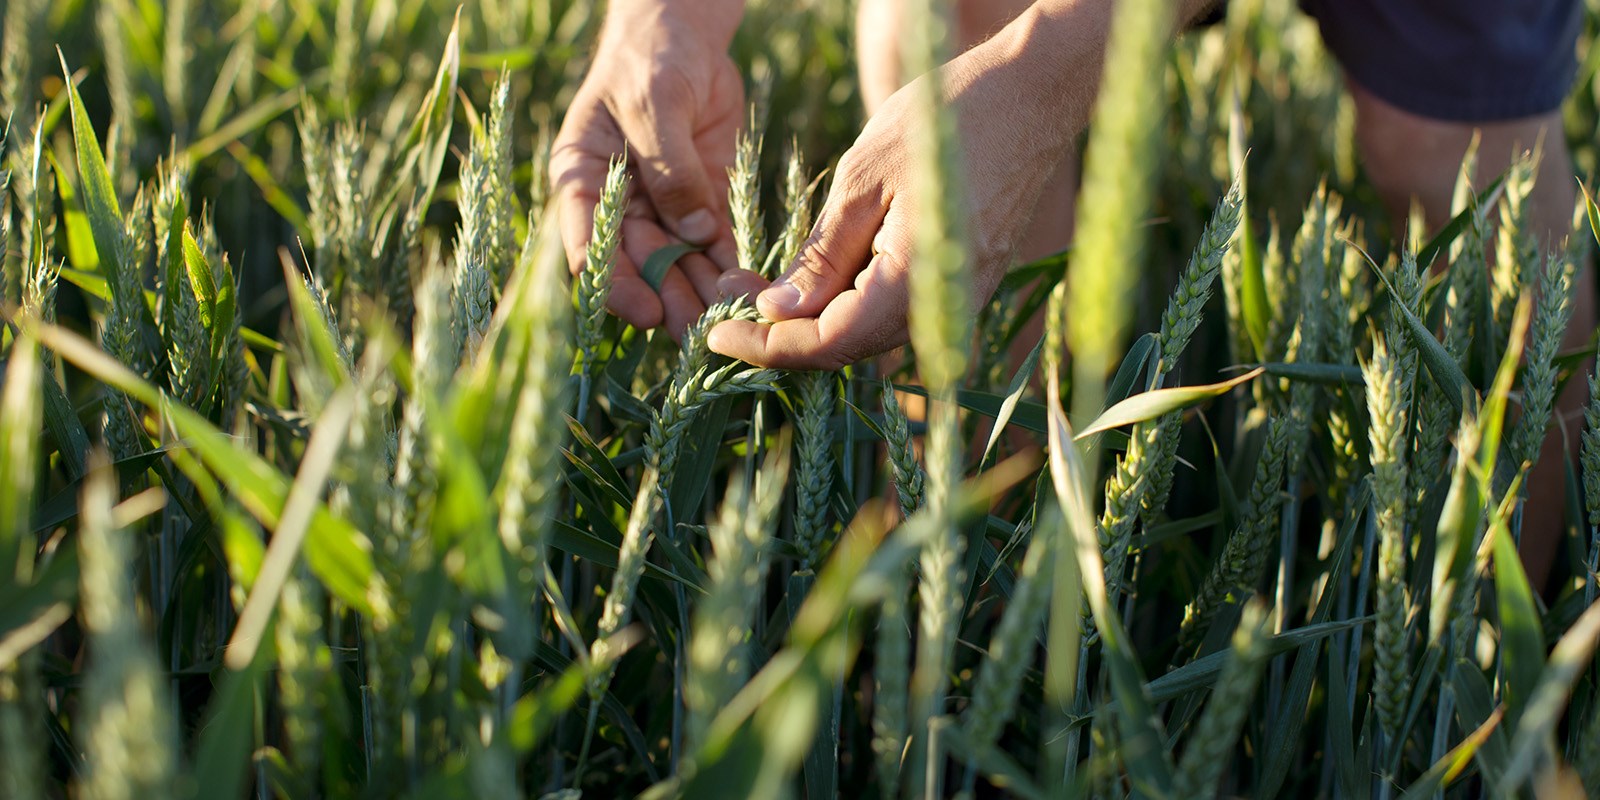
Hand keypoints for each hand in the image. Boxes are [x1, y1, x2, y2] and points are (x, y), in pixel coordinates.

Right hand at [551, 2, 744, 336]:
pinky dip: (729, 267)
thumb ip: (670, 166)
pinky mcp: (700, 202)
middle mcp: (616, 203)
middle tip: (696, 333)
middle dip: (667, 299)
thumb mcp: (654, 101)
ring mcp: (659, 206)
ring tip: (729, 319)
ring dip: (701, 293)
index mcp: (580, 179)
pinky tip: (749, 288)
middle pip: (637, 264)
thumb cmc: (650, 57)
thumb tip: (693, 234)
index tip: (643, 311)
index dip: (613, 284)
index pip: (586, 244)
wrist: (684, 32)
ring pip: (678, 263)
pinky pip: (713, 245)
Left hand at [707, 10, 1081, 368]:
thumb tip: (777, 314)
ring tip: (760, 285)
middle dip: (780, 335)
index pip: (824, 345)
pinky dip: (848, 306)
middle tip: (728, 296)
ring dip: (813, 322)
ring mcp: (958, 301)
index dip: (764, 347)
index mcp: (912, 286)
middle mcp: (941, 310)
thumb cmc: (946, 122)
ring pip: (869, 336)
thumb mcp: (862, 181)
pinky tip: (816, 278)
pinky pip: (894, 314)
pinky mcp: (963, 284)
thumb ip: (821, 257)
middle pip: (845, 349)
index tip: (714, 332)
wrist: (1032, 95)